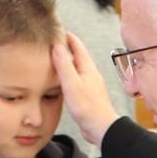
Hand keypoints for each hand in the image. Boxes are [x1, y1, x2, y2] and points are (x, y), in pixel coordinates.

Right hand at [52, 33, 120, 147]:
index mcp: (87, 68)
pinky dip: (69, 76)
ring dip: (68, 62)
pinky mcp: (88, 95)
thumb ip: (64, 65)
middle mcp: (90, 74)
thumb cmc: (88, 108)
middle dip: (67, 47)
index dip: (68, 37)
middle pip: (78, 55)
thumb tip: (57, 46)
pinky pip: (77, 80)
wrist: (101, 128)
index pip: (77, 46)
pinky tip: (64, 81)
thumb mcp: (72, 84)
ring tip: (57, 59)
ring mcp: (90, 84)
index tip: (59, 29)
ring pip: (78, 68)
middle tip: (55, 41)